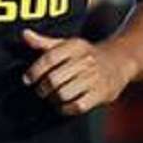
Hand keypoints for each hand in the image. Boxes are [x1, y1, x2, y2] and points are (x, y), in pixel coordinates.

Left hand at [21, 30, 136, 115]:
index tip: (27, 80)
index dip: (34, 71)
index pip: (50, 58)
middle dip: (42, 89)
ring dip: (53, 99)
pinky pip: (77, 106)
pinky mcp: (101, 94)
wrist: (119, 61)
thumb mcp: (66, 44)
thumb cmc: (84, 54)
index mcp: (75, 46)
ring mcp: (95, 78)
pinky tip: (62, 105)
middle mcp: (86, 60)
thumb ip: (44, 42)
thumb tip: (24, 34)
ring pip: (64, 94)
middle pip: (54, 79)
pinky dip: (66, 108)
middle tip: (40, 91)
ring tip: (51, 97)